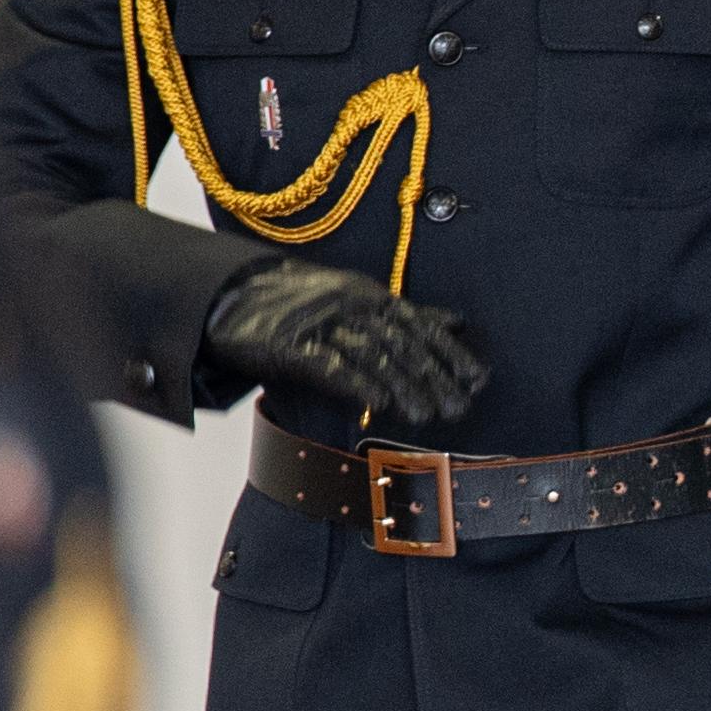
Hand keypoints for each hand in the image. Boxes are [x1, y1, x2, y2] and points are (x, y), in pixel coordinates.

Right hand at [200, 262, 486, 429]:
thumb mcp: (358, 300)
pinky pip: (328, 363)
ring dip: (402, 385)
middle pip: (401, 343)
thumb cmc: (302, 305)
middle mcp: (351, 303)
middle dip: (432, 377)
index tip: (477, 380)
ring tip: (425, 415)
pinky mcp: (289, 343)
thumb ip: (406, 314)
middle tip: (457, 408)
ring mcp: (321, 322)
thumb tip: (455, 322)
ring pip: (370, 354)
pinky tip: (378, 403)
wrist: (233, 296)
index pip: (420, 325)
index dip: (450, 353)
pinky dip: (356, 382)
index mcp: (370, 295)